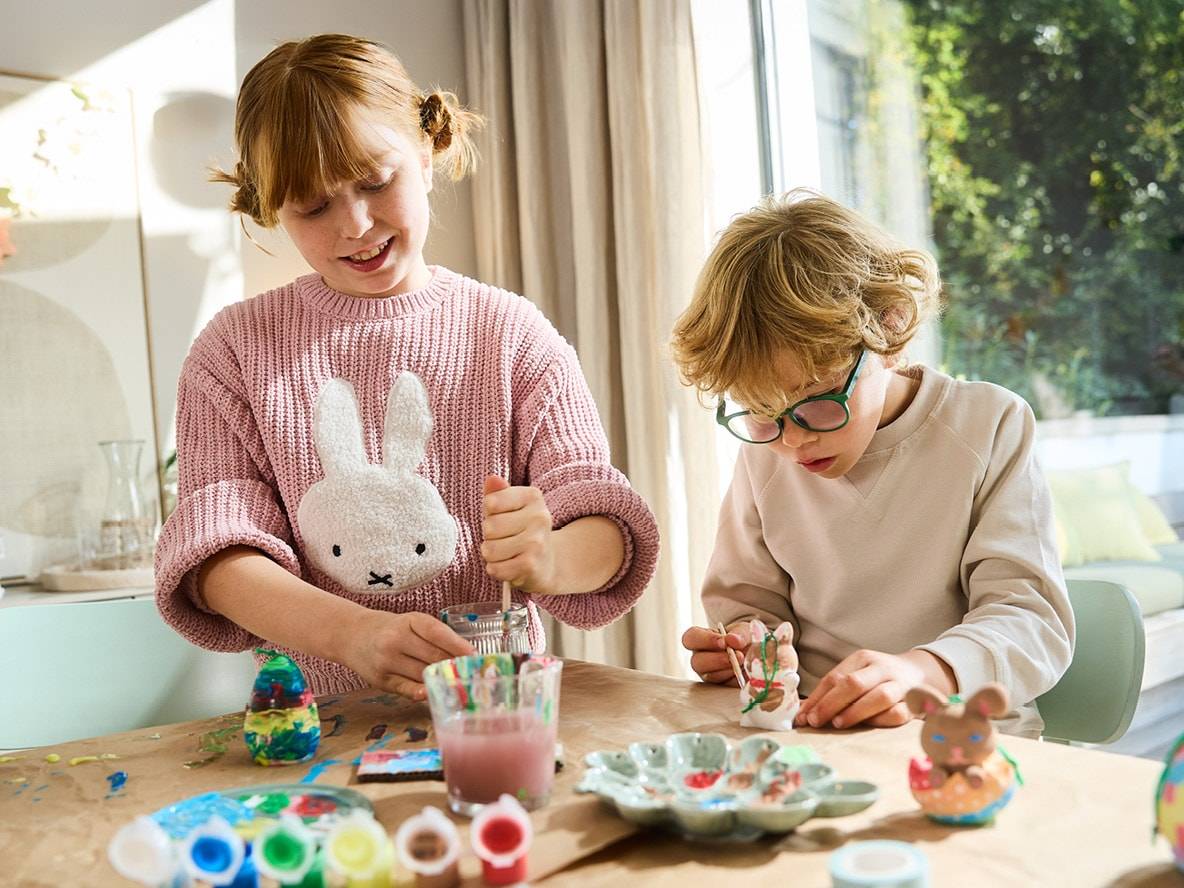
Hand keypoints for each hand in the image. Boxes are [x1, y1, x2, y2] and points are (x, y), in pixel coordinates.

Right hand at [347, 610, 473, 700]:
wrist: (352, 635)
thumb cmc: (391, 629)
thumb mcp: (411, 623)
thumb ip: (434, 636)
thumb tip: (465, 656)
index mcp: (409, 621)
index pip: (437, 632)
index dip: (458, 645)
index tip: (474, 656)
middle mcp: (396, 639)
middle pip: (433, 656)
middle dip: (454, 666)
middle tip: (472, 674)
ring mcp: (386, 661)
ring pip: (422, 673)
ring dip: (442, 679)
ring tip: (459, 684)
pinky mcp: (380, 679)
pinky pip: (406, 688)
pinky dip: (421, 692)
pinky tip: (433, 693)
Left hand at [480, 475, 557, 593]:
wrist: (547, 563)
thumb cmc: (520, 531)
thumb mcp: (508, 508)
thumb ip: (497, 493)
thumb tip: (492, 479)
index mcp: (533, 496)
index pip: (490, 502)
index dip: (489, 514)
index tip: (503, 518)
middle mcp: (540, 517)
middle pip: (489, 527)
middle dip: (489, 537)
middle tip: (505, 539)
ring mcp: (537, 542)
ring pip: (490, 549)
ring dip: (492, 555)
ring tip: (507, 553)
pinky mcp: (531, 565)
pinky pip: (496, 568)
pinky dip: (496, 570)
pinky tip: (509, 566)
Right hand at [682, 623, 749, 684]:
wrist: (756, 653)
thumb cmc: (744, 640)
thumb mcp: (744, 631)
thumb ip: (739, 634)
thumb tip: (732, 640)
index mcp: (701, 639)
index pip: (691, 638)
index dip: (704, 640)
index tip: (723, 642)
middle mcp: (701, 658)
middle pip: (696, 662)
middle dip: (716, 660)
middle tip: (736, 656)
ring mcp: (709, 674)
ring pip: (710, 676)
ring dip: (728, 670)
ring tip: (742, 663)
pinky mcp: (720, 687)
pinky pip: (725, 687)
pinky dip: (737, 680)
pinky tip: (745, 673)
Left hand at [795, 649, 953, 729]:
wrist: (920, 674)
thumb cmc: (878, 679)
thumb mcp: (857, 674)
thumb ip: (834, 691)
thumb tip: (804, 713)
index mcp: (862, 659)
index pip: (834, 677)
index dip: (816, 698)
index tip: (802, 716)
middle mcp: (881, 668)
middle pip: (853, 684)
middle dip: (830, 704)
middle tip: (815, 721)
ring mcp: (900, 685)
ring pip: (878, 697)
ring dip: (855, 712)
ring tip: (838, 724)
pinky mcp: (915, 703)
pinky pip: (898, 713)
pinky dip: (881, 721)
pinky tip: (867, 726)